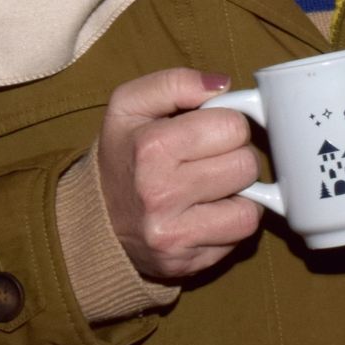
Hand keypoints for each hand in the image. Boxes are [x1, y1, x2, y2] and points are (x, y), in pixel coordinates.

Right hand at [96, 68, 262, 280]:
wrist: (93, 220)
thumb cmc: (123, 154)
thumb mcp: (130, 105)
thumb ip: (176, 82)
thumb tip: (223, 84)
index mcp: (151, 147)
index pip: (233, 126)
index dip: (227, 124)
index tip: (209, 131)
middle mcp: (161, 194)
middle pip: (246, 165)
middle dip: (235, 156)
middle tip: (209, 159)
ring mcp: (174, 234)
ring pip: (250, 206)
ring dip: (239, 193)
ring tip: (211, 185)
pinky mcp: (187, 262)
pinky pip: (240, 236)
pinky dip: (233, 220)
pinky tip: (209, 211)